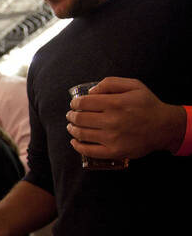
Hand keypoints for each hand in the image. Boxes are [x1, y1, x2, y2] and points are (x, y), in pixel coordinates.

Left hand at [66, 77, 185, 158]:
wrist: (164, 127)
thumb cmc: (147, 105)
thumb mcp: (134, 85)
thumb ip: (110, 83)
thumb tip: (91, 91)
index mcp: (115, 103)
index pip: (83, 103)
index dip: (75, 103)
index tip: (74, 104)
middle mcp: (112, 120)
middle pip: (79, 118)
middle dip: (71, 116)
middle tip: (71, 115)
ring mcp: (112, 138)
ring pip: (82, 134)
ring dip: (72, 129)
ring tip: (71, 127)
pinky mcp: (114, 151)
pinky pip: (89, 151)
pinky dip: (78, 146)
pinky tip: (74, 141)